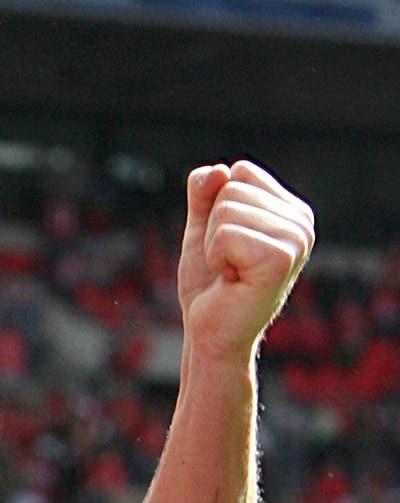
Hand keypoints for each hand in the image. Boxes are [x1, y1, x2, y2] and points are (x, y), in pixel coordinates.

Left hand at [177, 160, 313, 360]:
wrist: (210, 332)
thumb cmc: (210, 285)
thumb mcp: (201, 229)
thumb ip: (205, 194)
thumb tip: (218, 169)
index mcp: (290, 210)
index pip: (239, 172)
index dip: (216, 209)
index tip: (228, 245)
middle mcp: (302, 222)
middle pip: (231, 188)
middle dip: (213, 229)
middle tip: (227, 264)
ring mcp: (297, 239)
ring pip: (225, 210)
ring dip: (213, 246)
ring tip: (230, 273)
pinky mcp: (281, 258)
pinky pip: (224, 234)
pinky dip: (215, 259)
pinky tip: (232, 281)